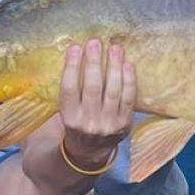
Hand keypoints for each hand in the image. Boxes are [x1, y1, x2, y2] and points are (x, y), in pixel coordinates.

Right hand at [56, 39, 135, 171]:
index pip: (69, 89)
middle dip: (94, 62)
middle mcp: (88, 123)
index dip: (72, 66)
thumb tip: (76, 53)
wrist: (89, 152)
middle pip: (92, 87)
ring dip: (114, 66)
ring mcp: (108, 124)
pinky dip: (129, 80)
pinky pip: (128, 99)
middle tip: (95, 42)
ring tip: (115, 48)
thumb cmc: (76, 123)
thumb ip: (70, 90)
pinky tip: (127, 64)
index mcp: (69, 118)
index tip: (75, 47)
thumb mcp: (66, 111)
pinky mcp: (124, 124)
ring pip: (112, 91)